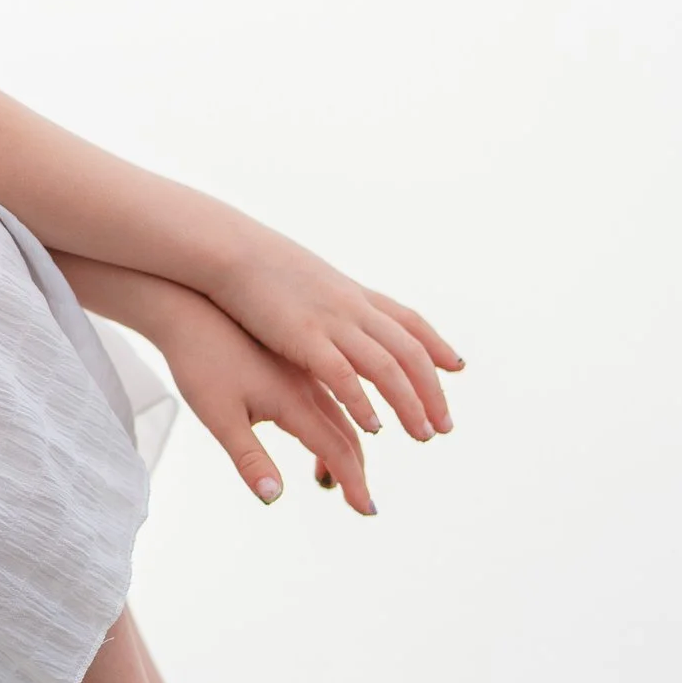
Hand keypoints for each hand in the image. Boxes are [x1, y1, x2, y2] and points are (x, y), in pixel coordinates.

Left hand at [138, 284, 386, 513]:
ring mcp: (304, 369)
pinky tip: (313, 436)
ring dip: (346, 447)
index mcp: (295, 399)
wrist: (190, 304)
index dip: (354, 482)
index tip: (366, 511)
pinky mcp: (294, 358)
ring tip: (330, 479)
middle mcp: (309, 384)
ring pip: (342, 413)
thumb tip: (272, 496)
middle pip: (349, 433)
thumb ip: (249, 458)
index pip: (338, 449)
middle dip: (357, 470)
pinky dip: (332, 421)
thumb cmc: (199, 362)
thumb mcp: (218, 416)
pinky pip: (329, 394)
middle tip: (361, 503)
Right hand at [208, 234, 462, 448]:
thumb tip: (324, 306)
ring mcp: (332, 320)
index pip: (409, 320)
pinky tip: (374, 426)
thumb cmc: (253, 263)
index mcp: (351, 293)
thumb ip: (321, 297)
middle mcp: (352, 306)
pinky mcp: (304, 335)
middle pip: (409, 350)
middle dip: (431, 390)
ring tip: (422, 436)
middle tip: (445, 426)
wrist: (225, 246)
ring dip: (410, 403)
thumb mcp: (301, 278)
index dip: (436, 344)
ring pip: (387, 366)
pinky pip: (344, 373)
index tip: (456, 367)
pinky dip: (363, 400)